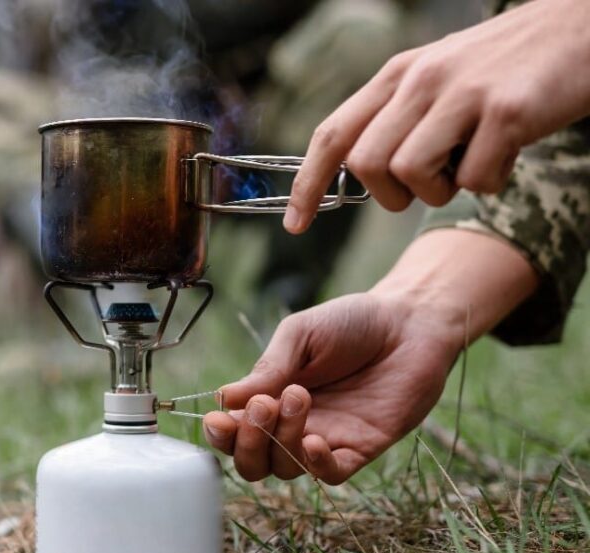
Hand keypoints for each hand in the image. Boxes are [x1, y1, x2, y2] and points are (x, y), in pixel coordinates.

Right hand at [203, 293, 458, 483]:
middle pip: (253, 463)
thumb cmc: (351, 322)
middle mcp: (292, 426)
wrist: (410, 321)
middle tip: (265, 404)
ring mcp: (326, 439)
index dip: (221, 434)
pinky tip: (314, 440)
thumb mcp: (299, 334)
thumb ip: (267, 368)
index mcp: (270, 397)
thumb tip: (223, 398)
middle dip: (248, 441)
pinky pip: (330, 474)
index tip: (219, 418)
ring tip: (299, 397)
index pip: (233, 433)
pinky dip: (316, 464)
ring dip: (282, 441)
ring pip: (286, 470)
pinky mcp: (361, 448)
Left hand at [283, 0, 589, 232]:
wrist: (582, 25)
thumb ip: (397, 116)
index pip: (333, 133)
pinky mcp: (507, 110)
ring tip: (470, 166)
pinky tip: (509, 156)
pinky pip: (475, 180)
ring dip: (439, 192)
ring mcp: (463, 93)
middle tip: (429, 184)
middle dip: (390, 195)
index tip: (295, 224)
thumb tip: (358, 171)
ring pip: (410, 173)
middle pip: (366, 164)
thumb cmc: (505, 66)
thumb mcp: (438, 78)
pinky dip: (490, 184)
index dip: (307, 183)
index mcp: (397, 75)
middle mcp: (421, 79)